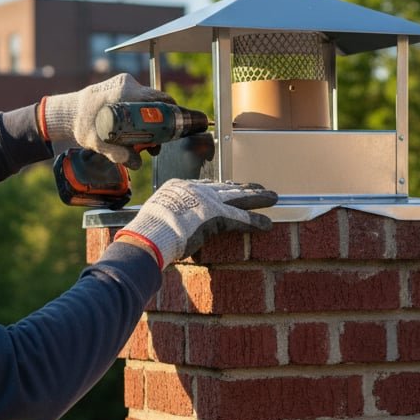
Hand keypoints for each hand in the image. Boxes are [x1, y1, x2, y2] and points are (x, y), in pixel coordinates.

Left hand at [40, 74, 173, 167]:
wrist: (68, 112)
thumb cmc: (82, 124)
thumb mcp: (99, 143)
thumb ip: (119, 154)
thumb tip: (138, 164)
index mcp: (126, 93)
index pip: (161, 100)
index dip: (171, 115)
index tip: (173, 129)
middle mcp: (128, 84)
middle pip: (156, 103)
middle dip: (160, 122)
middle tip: (157, 142)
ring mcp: (125, 83)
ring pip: (148, 102)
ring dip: (150, 119)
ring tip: (145, 140)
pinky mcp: (121, 86)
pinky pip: (139, 100)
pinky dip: (141, 113)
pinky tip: (136, 129)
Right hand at [114, 179, 277, 268]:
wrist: (151, 234)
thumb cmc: (146, 232)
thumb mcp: (153, 216)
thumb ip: (165, 218)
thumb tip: (162, 230)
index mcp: (179, 187)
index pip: (206, 185)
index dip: (221, 187)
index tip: (231, 187)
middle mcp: (196, 190)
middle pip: (226, 187)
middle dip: (243, 187)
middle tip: (258, 186)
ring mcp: (208, 201)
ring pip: (239, 198)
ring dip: (257, 198)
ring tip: (273, 198)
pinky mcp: (218, 216)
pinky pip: (241, 218)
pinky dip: (255, 222)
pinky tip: (268, 224)